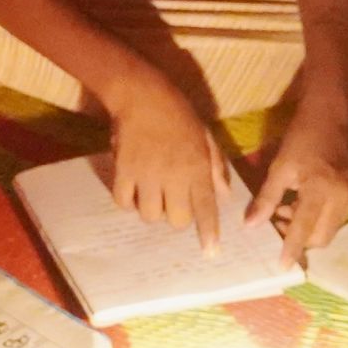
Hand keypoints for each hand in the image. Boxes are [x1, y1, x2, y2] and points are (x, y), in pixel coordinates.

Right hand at [102, 77, 232, 247]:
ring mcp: (147, 174)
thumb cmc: (178, 114)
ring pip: (150, 215)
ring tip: (152, 195)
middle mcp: (174, 175)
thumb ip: (216, 168)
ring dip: (152, 211)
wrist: (142, 95)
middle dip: (177, 218)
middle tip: (173, 202)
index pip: (206, 207)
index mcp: (197, 167)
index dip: (208, 232)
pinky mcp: (124, 170)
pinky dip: (128, 203)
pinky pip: (123, 202)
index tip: (210, 252)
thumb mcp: (206, 137)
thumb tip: (224, 197)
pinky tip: (133, 192)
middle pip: (177, 219)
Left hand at [249, 110, 347, 261]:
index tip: (282, 266)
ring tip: (287, 208)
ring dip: (308, 229)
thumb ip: (267, 198)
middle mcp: (343, 196)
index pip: (304, 228)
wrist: (331, 113)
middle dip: (299, 239)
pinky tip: (302, 203)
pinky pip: (337, 217)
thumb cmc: (302, 136)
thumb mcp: (280, 166)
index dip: (292, 248)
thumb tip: (251, 225)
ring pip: (331, 229)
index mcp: (321, 189)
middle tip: (277, 223)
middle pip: (322, 237)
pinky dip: (318, 218)